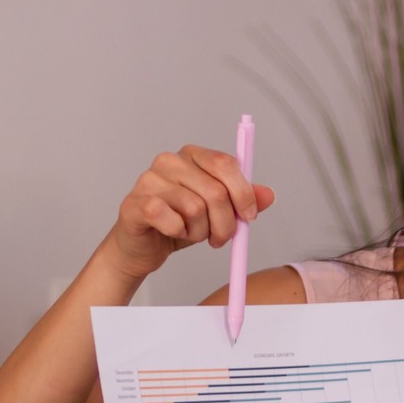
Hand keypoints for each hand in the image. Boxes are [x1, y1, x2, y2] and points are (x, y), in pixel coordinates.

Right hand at [106, 145, 275, 277]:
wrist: (143, 246)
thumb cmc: (179, 223)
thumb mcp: (217, 212)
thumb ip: (242, 200)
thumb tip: (268, 195)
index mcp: (193, 155)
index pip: (226, 164)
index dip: (243, 193)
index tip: (249, 216)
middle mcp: (170, 161)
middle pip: (215, 190)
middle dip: (225, 223)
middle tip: (221, 238)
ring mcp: (149, 180)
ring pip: (194, 208)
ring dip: (200, 231)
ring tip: (191, 234)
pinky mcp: (135, 202)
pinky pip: (170, 219)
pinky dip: (178, 233)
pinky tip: (172, 233)